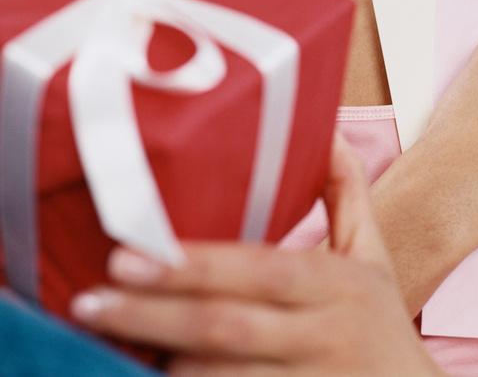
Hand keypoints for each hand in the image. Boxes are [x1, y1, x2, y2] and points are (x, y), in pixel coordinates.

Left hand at [71, 134, 444, 376]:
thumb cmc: (383, 325)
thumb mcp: (374, 257)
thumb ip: (348, 194)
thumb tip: (329, 128)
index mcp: (337, 285)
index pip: (259, 270)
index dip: (193, 265)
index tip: (128, 257)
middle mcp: (323, 336)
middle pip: (227, 327)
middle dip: (153, 315)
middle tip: (89, 302)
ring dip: (163, 364)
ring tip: (101, 344)